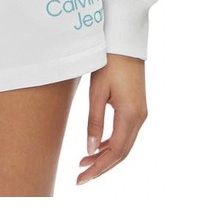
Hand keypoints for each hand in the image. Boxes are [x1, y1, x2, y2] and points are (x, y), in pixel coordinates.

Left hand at [77, 54, 147, 184]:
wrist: (125, 43)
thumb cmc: (108, 64)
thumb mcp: (97, 93)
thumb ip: (94, 122)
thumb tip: (90, 150)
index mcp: (130, 115)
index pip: (115, 151)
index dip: (99, 167)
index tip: (82, 178)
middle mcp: (140, 118)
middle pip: (122, 152)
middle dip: (102, 167)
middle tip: (81, 178)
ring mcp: (141, 114)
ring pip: (125, 145)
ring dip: (106, 156)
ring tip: (84, 164)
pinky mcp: (138, 108)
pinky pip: (126, 134)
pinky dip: (111, 144)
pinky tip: (97, 147)